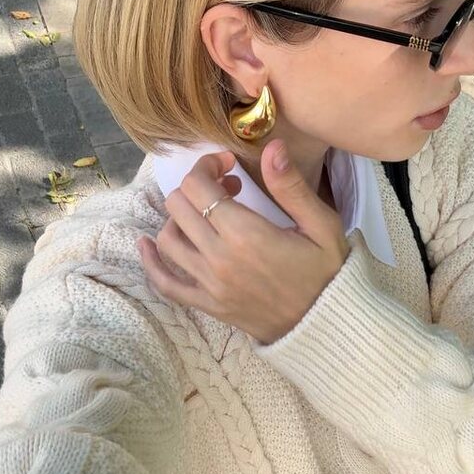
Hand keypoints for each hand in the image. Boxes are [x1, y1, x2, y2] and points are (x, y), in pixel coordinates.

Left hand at [137, 139, 349, 343]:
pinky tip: (146, 245)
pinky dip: (151, 263)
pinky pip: (166, 284)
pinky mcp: (208, 305)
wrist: (325, 326)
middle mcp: (219, 258)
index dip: (207, 166)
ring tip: (205, 214)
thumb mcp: (322, 226)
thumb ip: (291, 187)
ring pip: (167, 238)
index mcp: (246, 234)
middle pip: (179, 206)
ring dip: (180, 217)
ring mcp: (210, 284)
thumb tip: (272, 147)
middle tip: (225, 188)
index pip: (199, 186)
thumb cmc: (327, 274)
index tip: (229, 165)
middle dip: (196, 188)